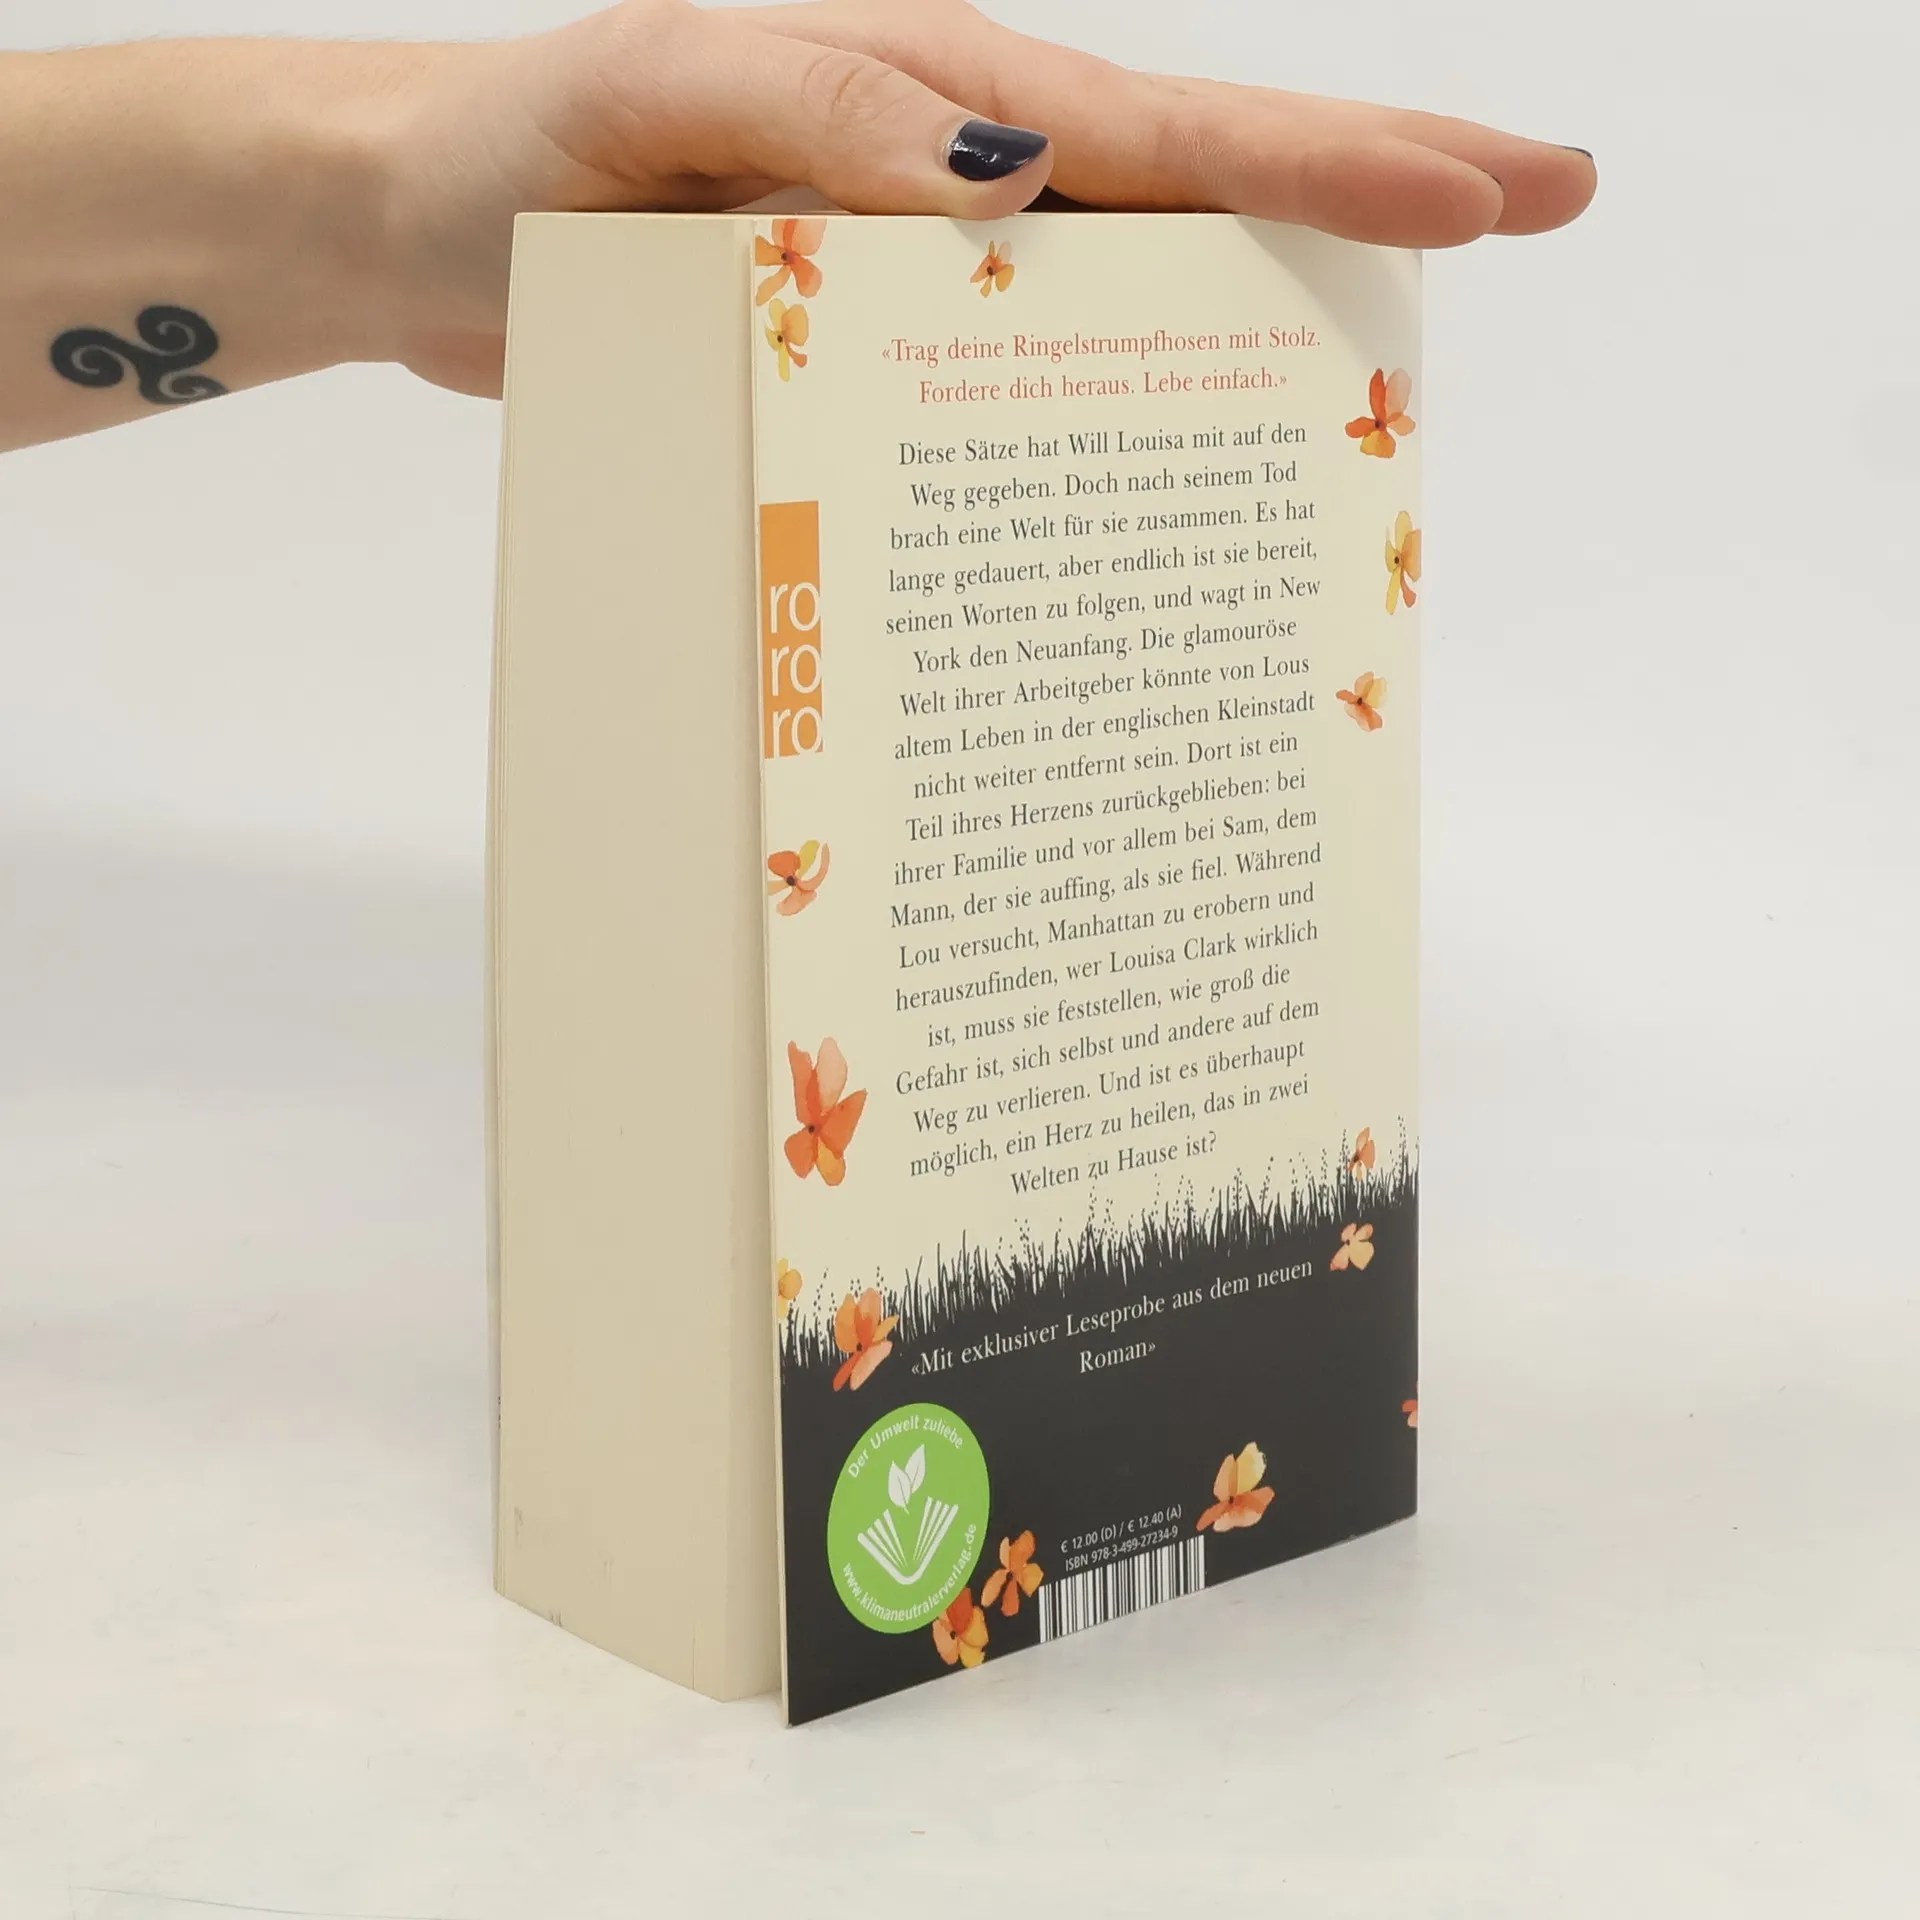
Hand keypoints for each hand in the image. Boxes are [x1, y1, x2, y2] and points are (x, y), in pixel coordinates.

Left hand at [388, 0, 1594, 394]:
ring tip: (1384, 388)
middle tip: (1537, 207)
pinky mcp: (878, 354)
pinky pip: (1018, 392)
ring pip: (1127, 300)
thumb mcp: (649, 92)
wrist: (417, 230)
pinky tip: (1157, 485)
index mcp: (931, 90)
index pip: (1167, 124)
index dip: (1334, 155)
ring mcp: (928, 268)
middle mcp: (953, 176)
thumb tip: (1016, 171)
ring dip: (1255, 332)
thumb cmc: (514, 148)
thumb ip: (819, 111)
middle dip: (1368, 193)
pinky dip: (1100, 427)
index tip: (1484, 188)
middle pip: (1197, 190)